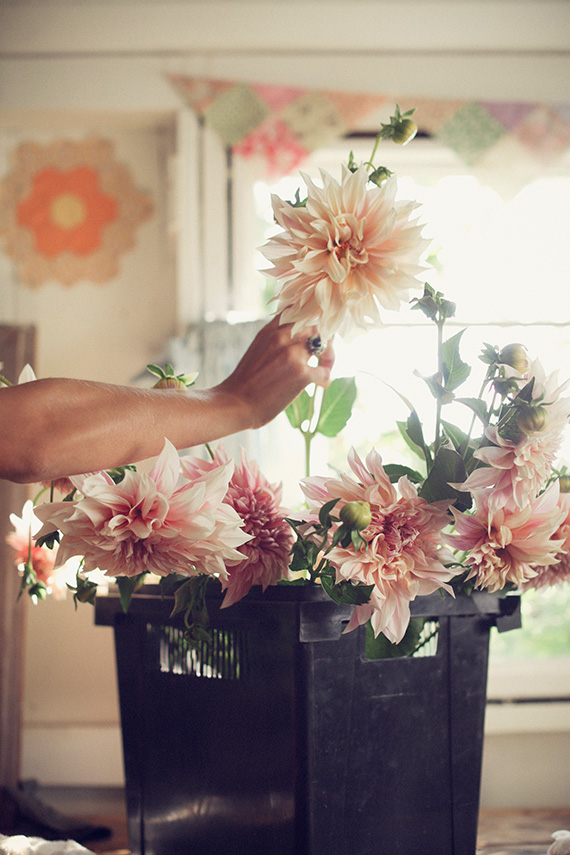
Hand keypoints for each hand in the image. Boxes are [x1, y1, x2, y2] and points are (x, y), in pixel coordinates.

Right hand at [217, 315, 334, 429]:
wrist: (235, 403)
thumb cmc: (245, 382)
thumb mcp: (257, 349)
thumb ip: (275, 340)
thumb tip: (293, 340)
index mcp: (271, 330)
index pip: (299, 311)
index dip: (312, 320)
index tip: (314, 333)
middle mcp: (283, 338)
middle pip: (316, 327)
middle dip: (324, 339)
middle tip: (323, 354)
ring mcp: (293, 355)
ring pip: (324, 347)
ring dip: (329, 358)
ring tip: (325, 369)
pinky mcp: (302, 374)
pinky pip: (325, 371)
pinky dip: (326, 378)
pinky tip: (321, 385)